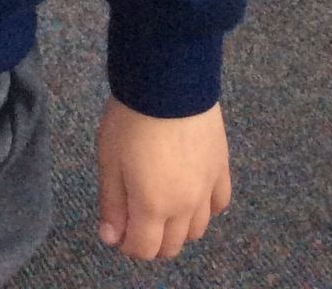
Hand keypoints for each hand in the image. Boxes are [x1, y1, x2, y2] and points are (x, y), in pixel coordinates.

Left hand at [96, 97, 230, 261]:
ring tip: (159, 205)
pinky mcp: (221, 169)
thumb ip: (112, 204)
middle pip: (172, 245)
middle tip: (134, 218)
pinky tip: (190, 194)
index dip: (128, 245)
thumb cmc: (131, 119)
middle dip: (151, 240)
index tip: (117, 230)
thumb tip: (111, 239)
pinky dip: (205, 208)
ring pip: (197, 230)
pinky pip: (219, 204)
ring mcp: (208, 189)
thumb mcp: (109, 160)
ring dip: (177, 228)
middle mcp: (186, 206)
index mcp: (154, 206)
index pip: (145, 249)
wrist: (168, 82)